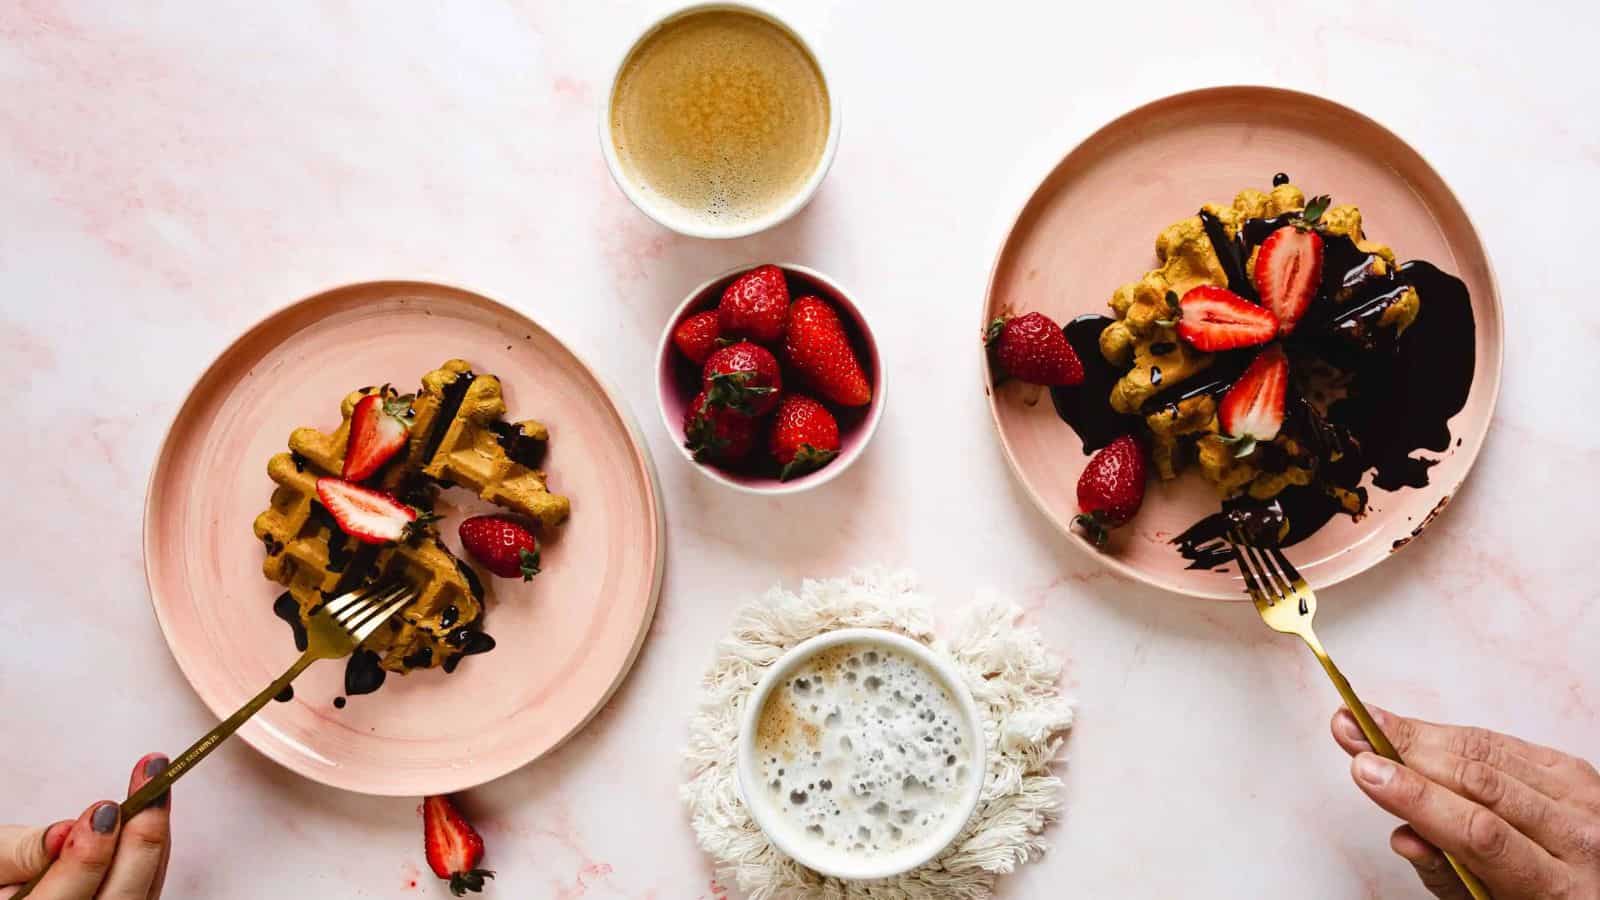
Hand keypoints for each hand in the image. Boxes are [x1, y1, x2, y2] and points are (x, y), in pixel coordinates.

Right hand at [1, 754, 172, 898]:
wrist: (14, 889)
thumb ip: (21, 852)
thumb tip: (62, 833)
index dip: (86, 860)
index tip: (104, 811)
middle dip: (139, 843)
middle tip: (151, 791)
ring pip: (144, 892)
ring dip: (154, 837)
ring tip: (157, 787)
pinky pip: (150, 885)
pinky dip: (154, 847)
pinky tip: (153, 808)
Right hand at [1331, 706, 1599, 898]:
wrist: (1597, 889)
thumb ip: (1448, 877)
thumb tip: (1403, 835)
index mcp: (1559, 889)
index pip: (1478, 832)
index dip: (1416, 795)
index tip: (1365, 769)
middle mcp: (1581, 839)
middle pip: (1482, 782)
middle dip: (1406, 752)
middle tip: (1350, 730)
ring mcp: (1585, 800)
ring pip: (1490, 754)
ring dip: (1421, 735)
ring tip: (1369, 720)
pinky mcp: (1578, 771)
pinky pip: (1506, 744)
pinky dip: (1455, 737)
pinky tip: (1418, 732)